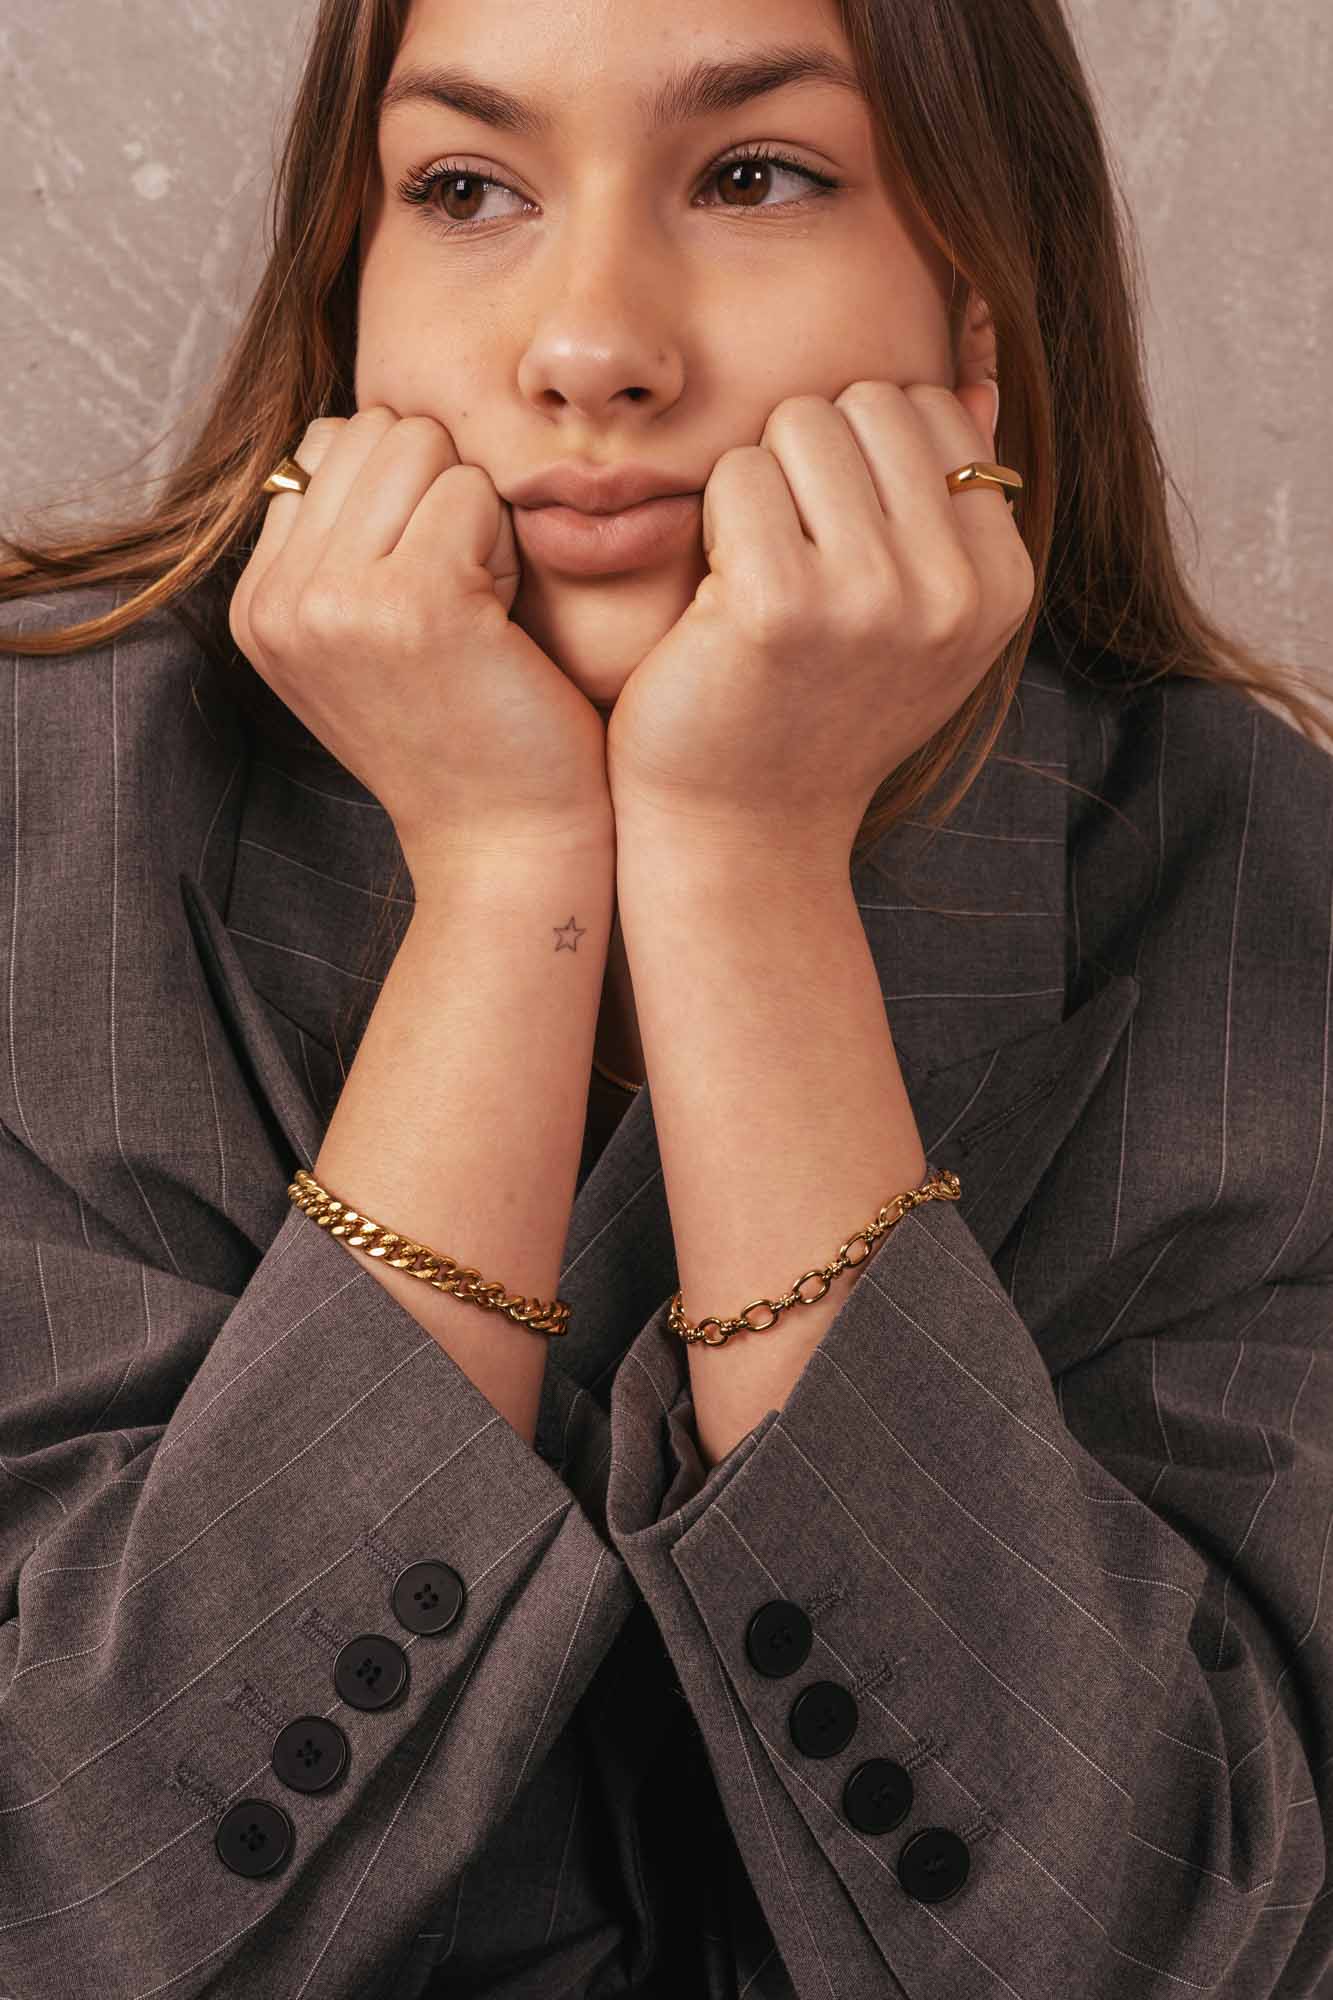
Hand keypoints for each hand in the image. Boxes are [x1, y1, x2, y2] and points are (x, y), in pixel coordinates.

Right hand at [229, 407, 614, 886]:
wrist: (505, 842)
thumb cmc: (462, 734)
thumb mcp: (362, 639)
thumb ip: (336, 544)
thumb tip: (350, 430)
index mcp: (257, 607)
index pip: (324, 450)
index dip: (400, 504)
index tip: (423, 600)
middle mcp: (280, 602)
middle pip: (374, 432)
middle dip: (437, 495)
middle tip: (462, 599)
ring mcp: (338, 601)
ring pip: (424, 449)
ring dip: (473, 516)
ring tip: (478, 610)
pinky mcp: (415, 601)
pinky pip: (475, 492)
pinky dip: (507, 548)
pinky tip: (502, 624)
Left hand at [604, 381, 1034, 869]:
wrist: (743, 833)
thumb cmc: (817, 713)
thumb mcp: (920, 619)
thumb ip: (951, 504)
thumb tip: (973, 372)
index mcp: (1003, 585)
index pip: (934, 411)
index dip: (863, 455)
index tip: (837, 540)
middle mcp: (954, 592)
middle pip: (868, 402)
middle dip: (810, 456)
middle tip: (787, 550)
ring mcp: (872, 598)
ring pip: (801, 424)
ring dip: (760, 482)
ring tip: (755, 570)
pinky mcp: (779, 605)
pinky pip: (737, 475)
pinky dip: (713, 522)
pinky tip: (718, 596)